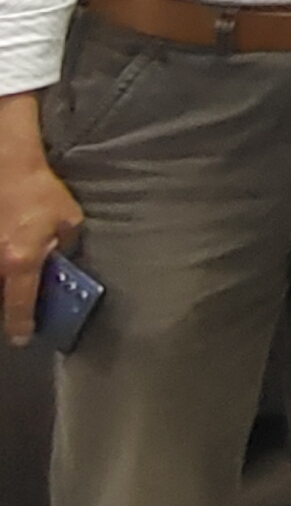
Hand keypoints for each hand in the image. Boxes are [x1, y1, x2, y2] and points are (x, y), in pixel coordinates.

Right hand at [0, 103, 82, 347]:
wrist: (8, 167)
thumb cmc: (40, 193)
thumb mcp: (68, 220)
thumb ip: (67, 245)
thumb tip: (62, 260)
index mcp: (21, 262)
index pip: (19, 305)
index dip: (21, 325)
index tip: (22, 338)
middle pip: (0, 297)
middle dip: (9, 309)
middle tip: (18, 314)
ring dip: (6, 288)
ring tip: (15, 292)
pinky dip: (3, 268)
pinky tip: (11, 263)